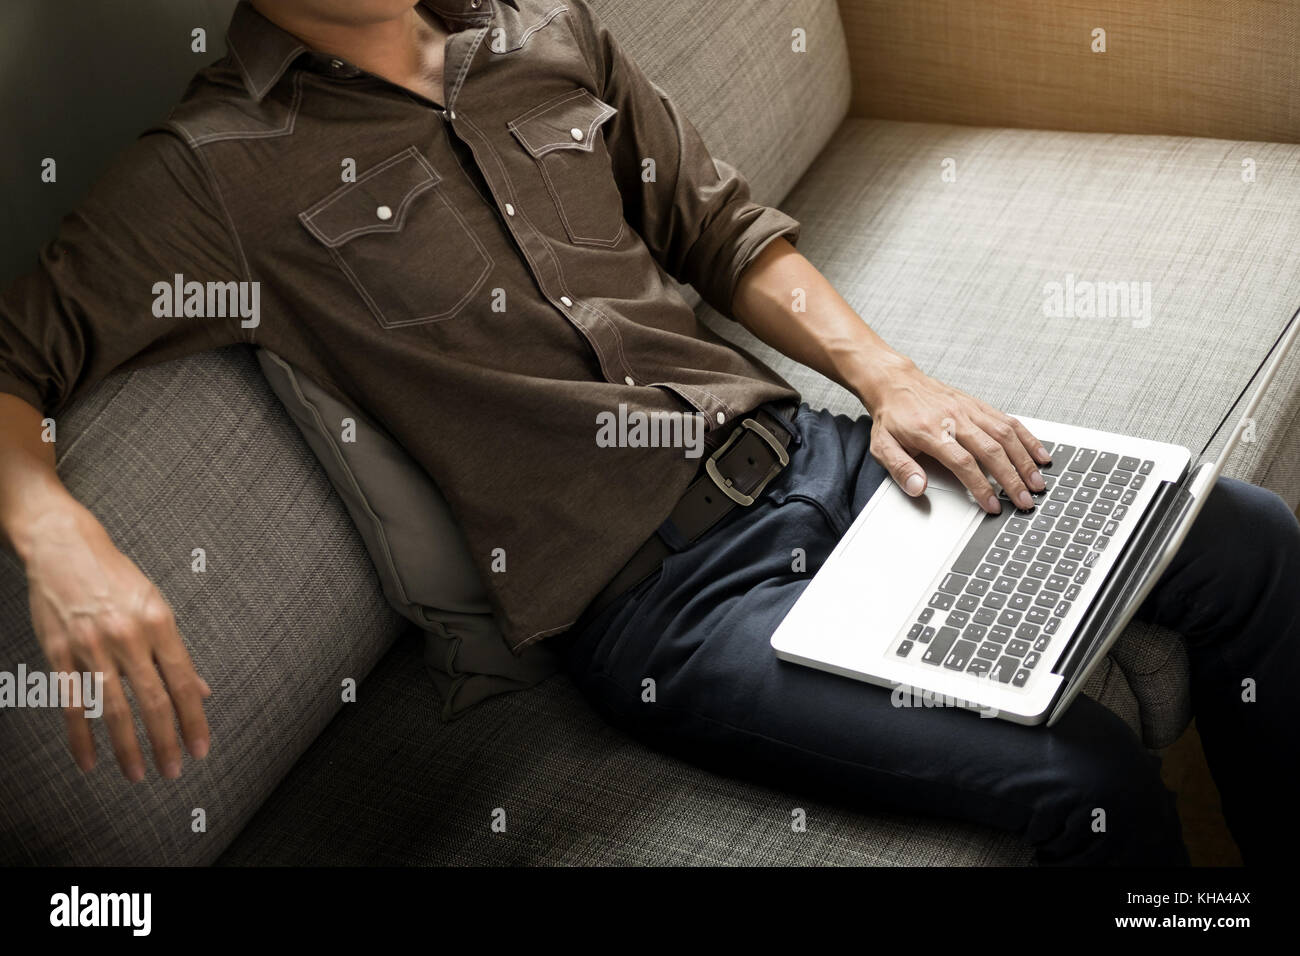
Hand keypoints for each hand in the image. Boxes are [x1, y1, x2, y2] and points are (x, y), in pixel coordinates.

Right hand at [19, 500, 211, 780]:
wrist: (65, 548)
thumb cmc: (116, 577)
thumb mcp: (157, 605)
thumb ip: (177, 652)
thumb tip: (202, 691)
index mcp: (159, 624)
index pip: (184, 683)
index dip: (194, 720)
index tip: (200, 748)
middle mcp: (128, 637)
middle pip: (153, 701)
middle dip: (166, 741)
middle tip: (174, 771)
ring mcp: (92, 646)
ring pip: (114, 709)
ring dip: (127, 747)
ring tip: (138, 773)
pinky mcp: (60, 652)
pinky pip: (72, 703)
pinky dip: (81, 737)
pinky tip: (89, 760)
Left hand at [862, 361, 1050, 513]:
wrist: (895, 382)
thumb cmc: (891, 417)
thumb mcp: (882, 446)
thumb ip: (900, 469)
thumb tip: (918, 488)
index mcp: (931, 432)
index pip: (963, 463)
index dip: (980, 486)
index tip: (993, 506)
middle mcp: (954, 419)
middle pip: (991, 450)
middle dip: (1012, 478)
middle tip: (1025, 500)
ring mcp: (969, 410)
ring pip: (1006, 434)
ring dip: (1025, 460)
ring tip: (1038, 482)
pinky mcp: (978, 405)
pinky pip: (1008, 420)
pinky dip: (1027, 438)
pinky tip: (1040, 454)